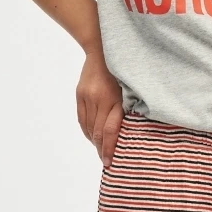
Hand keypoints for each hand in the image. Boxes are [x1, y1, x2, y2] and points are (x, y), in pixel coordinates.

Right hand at [75, 46, 123, 167]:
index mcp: (115, 99)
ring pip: (89, 127)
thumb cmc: (124, 70)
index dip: (109, 148)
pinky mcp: (80, 94)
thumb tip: (131, 131)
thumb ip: (130, 108)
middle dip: (102, 149)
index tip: (109, 162)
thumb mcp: (131, 89)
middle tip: (106, 161)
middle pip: (98, 132)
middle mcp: (100, 99)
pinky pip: (82, 119)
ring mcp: (88, 97)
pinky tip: (92, 136)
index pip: (110, 131)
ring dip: (94, 141)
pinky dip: (87, 130)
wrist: (103, 49)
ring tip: (101, 149)